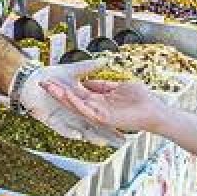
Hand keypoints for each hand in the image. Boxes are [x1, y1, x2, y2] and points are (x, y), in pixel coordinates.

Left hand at [16, 60, 126, 145]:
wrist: (30, 79)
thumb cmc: (49, 76)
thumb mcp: (72, 71)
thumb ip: (88, 68)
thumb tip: (105, 60)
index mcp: (82, 102)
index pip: (102, 114)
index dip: (113, 121)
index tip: (128, 128)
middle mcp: (75, 113)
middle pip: (94, 126)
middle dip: (107, 134)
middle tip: (121, 142)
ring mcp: (64, 118)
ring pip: (80, 130)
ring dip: (91, 136)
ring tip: (103, 142)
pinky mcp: (51, 120)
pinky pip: (61, 128)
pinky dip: (69, 132)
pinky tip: (79, 136)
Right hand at [42, 75, 165, 135]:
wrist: (155, 111)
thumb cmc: (141, 99)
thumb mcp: (118, 86)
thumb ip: (103, 84)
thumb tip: (92, 78)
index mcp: (97, 101)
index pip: (76, 93)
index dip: (63, 87)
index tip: (50, 79)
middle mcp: (95, 109)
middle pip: (71, 99)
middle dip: (56, 91)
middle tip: (41, 83)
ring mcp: (98, 114)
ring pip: (75, 105)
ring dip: (62, 97)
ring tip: (49, 87)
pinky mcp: (104, 118)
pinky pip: (87, 110)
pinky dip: (76, 103)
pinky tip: (67, 95)